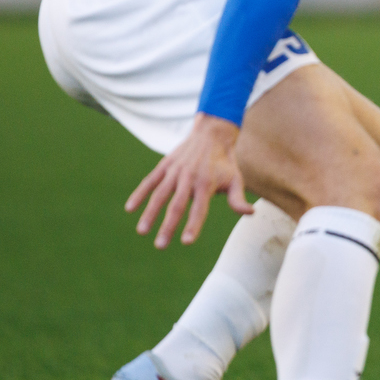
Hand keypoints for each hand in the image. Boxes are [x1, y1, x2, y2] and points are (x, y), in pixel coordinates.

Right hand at [125, 114, 252, 248]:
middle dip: (167, 226)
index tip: (186, 242)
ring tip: (142, 231)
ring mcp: (175, 171)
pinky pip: (149, 181)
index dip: (193, 225)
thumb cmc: (225, 162)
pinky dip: (139, 193)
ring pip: (159, 194)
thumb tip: (250, 214)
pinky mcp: (165, 165)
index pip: (199, 209)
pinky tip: (130, 208)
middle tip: (160, 246)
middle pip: (176, 205)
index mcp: (206, 184)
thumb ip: (237, 199)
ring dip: (150, 213)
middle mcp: (189, 178)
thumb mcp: (235, 179)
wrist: (212, 133)